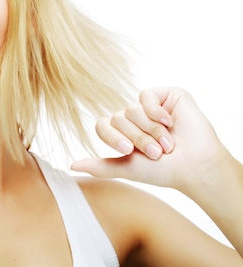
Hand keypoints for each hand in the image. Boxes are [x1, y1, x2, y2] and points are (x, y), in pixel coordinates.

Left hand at [71, 87, 229, 191]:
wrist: (195, 166)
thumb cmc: (164, 170)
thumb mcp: (127, 168)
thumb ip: (100, 166)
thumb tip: (71, 166)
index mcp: (123, 132)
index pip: (102, 125)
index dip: (113, 137)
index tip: (128, 150)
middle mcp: (134, 117)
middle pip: (118, 118)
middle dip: (138, 138)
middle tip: (156, 152)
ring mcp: (150, 105)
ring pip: (132, 109)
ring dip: (151, 130)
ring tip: (168, 143)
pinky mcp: (167, 95)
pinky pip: (146, 95)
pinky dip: (156, 112)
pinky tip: (170, 122)